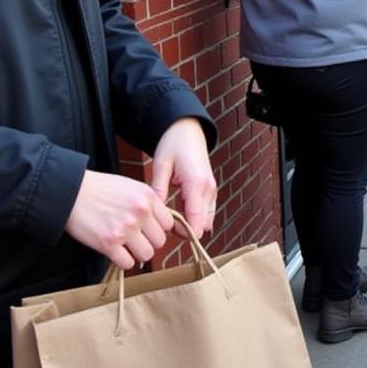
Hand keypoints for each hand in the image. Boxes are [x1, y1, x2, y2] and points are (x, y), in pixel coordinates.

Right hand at [65, 170, 173, 269]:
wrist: (71, 191)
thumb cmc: (101, 189)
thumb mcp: (132, 186)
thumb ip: (149, 202)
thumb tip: (162, 221)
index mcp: (148, 197)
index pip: (169, 223)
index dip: (158, 228)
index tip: (148, 230)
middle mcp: (140, 212)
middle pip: (160, 241)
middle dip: (149, 242)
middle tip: (136, 239)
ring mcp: (125, 228)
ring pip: (147, 254)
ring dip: (137, 253)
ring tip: (126, 246)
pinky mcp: (108, 243)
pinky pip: (127, 263)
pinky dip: (123, 261)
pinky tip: (116, 252)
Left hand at [150, 117, 216, 238]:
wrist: (188, 130)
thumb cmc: (173, 144)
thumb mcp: (160, 166)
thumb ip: (158, 190)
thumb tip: (154, 214)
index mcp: (196, 184)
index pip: (197, 220)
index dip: (184, 234)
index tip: (166, 237)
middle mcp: (208, 189)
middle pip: (203, 224)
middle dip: (186, 231)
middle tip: (163, 229)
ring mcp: (212, 189)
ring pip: (207, 220)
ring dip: (191, 224)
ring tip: (169, 222)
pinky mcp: (210, 189)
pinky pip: (206, 212)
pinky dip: (195, 217)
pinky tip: (178, 214)